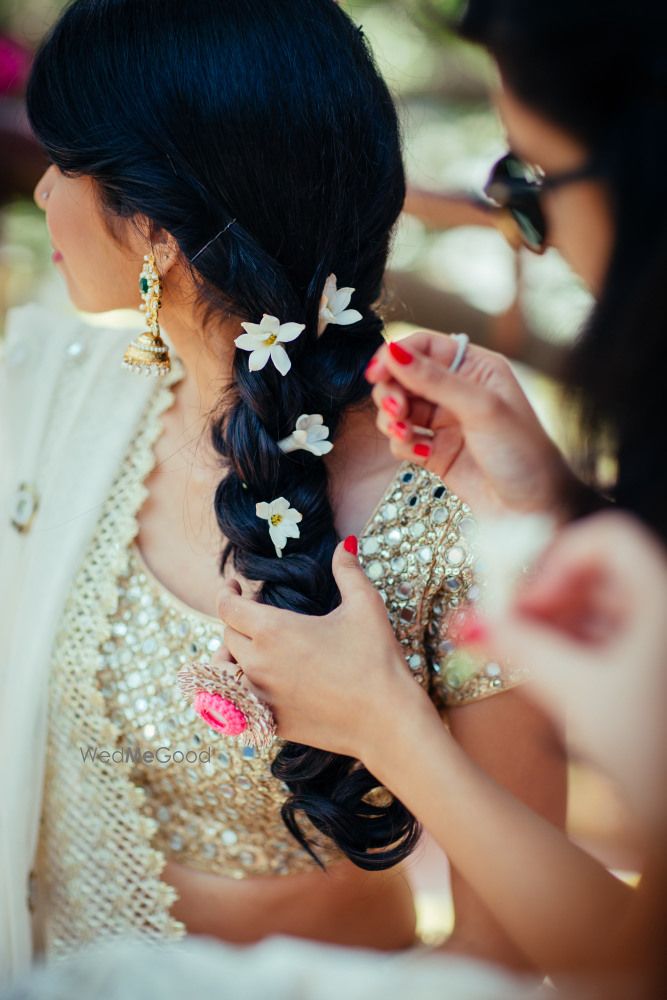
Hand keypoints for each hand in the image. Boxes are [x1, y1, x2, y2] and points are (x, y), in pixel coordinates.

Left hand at [217, 539, 436, 761]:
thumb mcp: (365, 606)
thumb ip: (348, 571)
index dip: (227, 592)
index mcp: (273, 631)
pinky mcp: (270, 723)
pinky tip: (259, 682)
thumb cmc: (377, 660)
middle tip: (252, 613)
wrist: (387, 722)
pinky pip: (238, 703)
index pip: (228, 607)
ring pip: (225, 672)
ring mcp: (261, 697)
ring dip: (230, 656)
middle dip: (235, 620)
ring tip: (246, 648)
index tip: (236, 585)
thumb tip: (344, 544)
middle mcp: (258, 664)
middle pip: (226, 636)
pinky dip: (240, 688)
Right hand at [366, 331, 573, 518]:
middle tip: (396, 412)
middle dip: (392, 393)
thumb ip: (434, 379)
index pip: (424, 347)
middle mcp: (457, 391)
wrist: (534, 509)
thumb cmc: (523, 453)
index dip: (396, 356)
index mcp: (475, 368)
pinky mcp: (434, 452)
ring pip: (398, 409)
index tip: (376, 373)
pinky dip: (402, 445)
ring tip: (405, 435)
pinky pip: (402, 440)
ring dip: (393, 421)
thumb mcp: (481, 408)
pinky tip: (422, 455)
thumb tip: (393, 352)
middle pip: (403, 377)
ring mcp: (444, 423)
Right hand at [486, 511, 666, 821]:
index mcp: (660, 601)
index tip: (525, 603)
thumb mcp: (579, 697)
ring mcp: (660, 643)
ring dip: (555, 628)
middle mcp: (662, 613)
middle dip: (545, 600)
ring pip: (602, 611)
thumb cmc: (654, 757)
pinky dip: (575, 651)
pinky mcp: (653, 673)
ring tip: (522, 659)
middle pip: (598, 575)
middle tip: (508, 631)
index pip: (604, 539)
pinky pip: (611, 642)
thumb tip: (472, 621)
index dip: (556, 561)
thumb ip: (521, 650)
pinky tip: (551, 677)